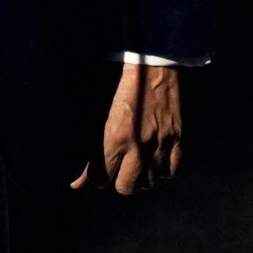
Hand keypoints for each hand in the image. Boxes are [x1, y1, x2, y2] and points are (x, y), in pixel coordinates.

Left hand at [71, 63, 181, 193]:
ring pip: (149, 182)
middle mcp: (138, 146)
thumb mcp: (97, 113)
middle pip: (126, 187)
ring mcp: (159, 143)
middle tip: (118, 168)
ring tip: (136, 162)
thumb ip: (89, 152)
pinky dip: (161, 169)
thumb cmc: (119, 84)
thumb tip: (77, 182)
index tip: (100, 169)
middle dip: (118, 181)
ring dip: (140, 175)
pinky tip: (154, 158)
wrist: (152, 65)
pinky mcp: (175, 138)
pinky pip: (170, 170)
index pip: (102, 177)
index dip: (98, 176)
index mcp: (114, 138)